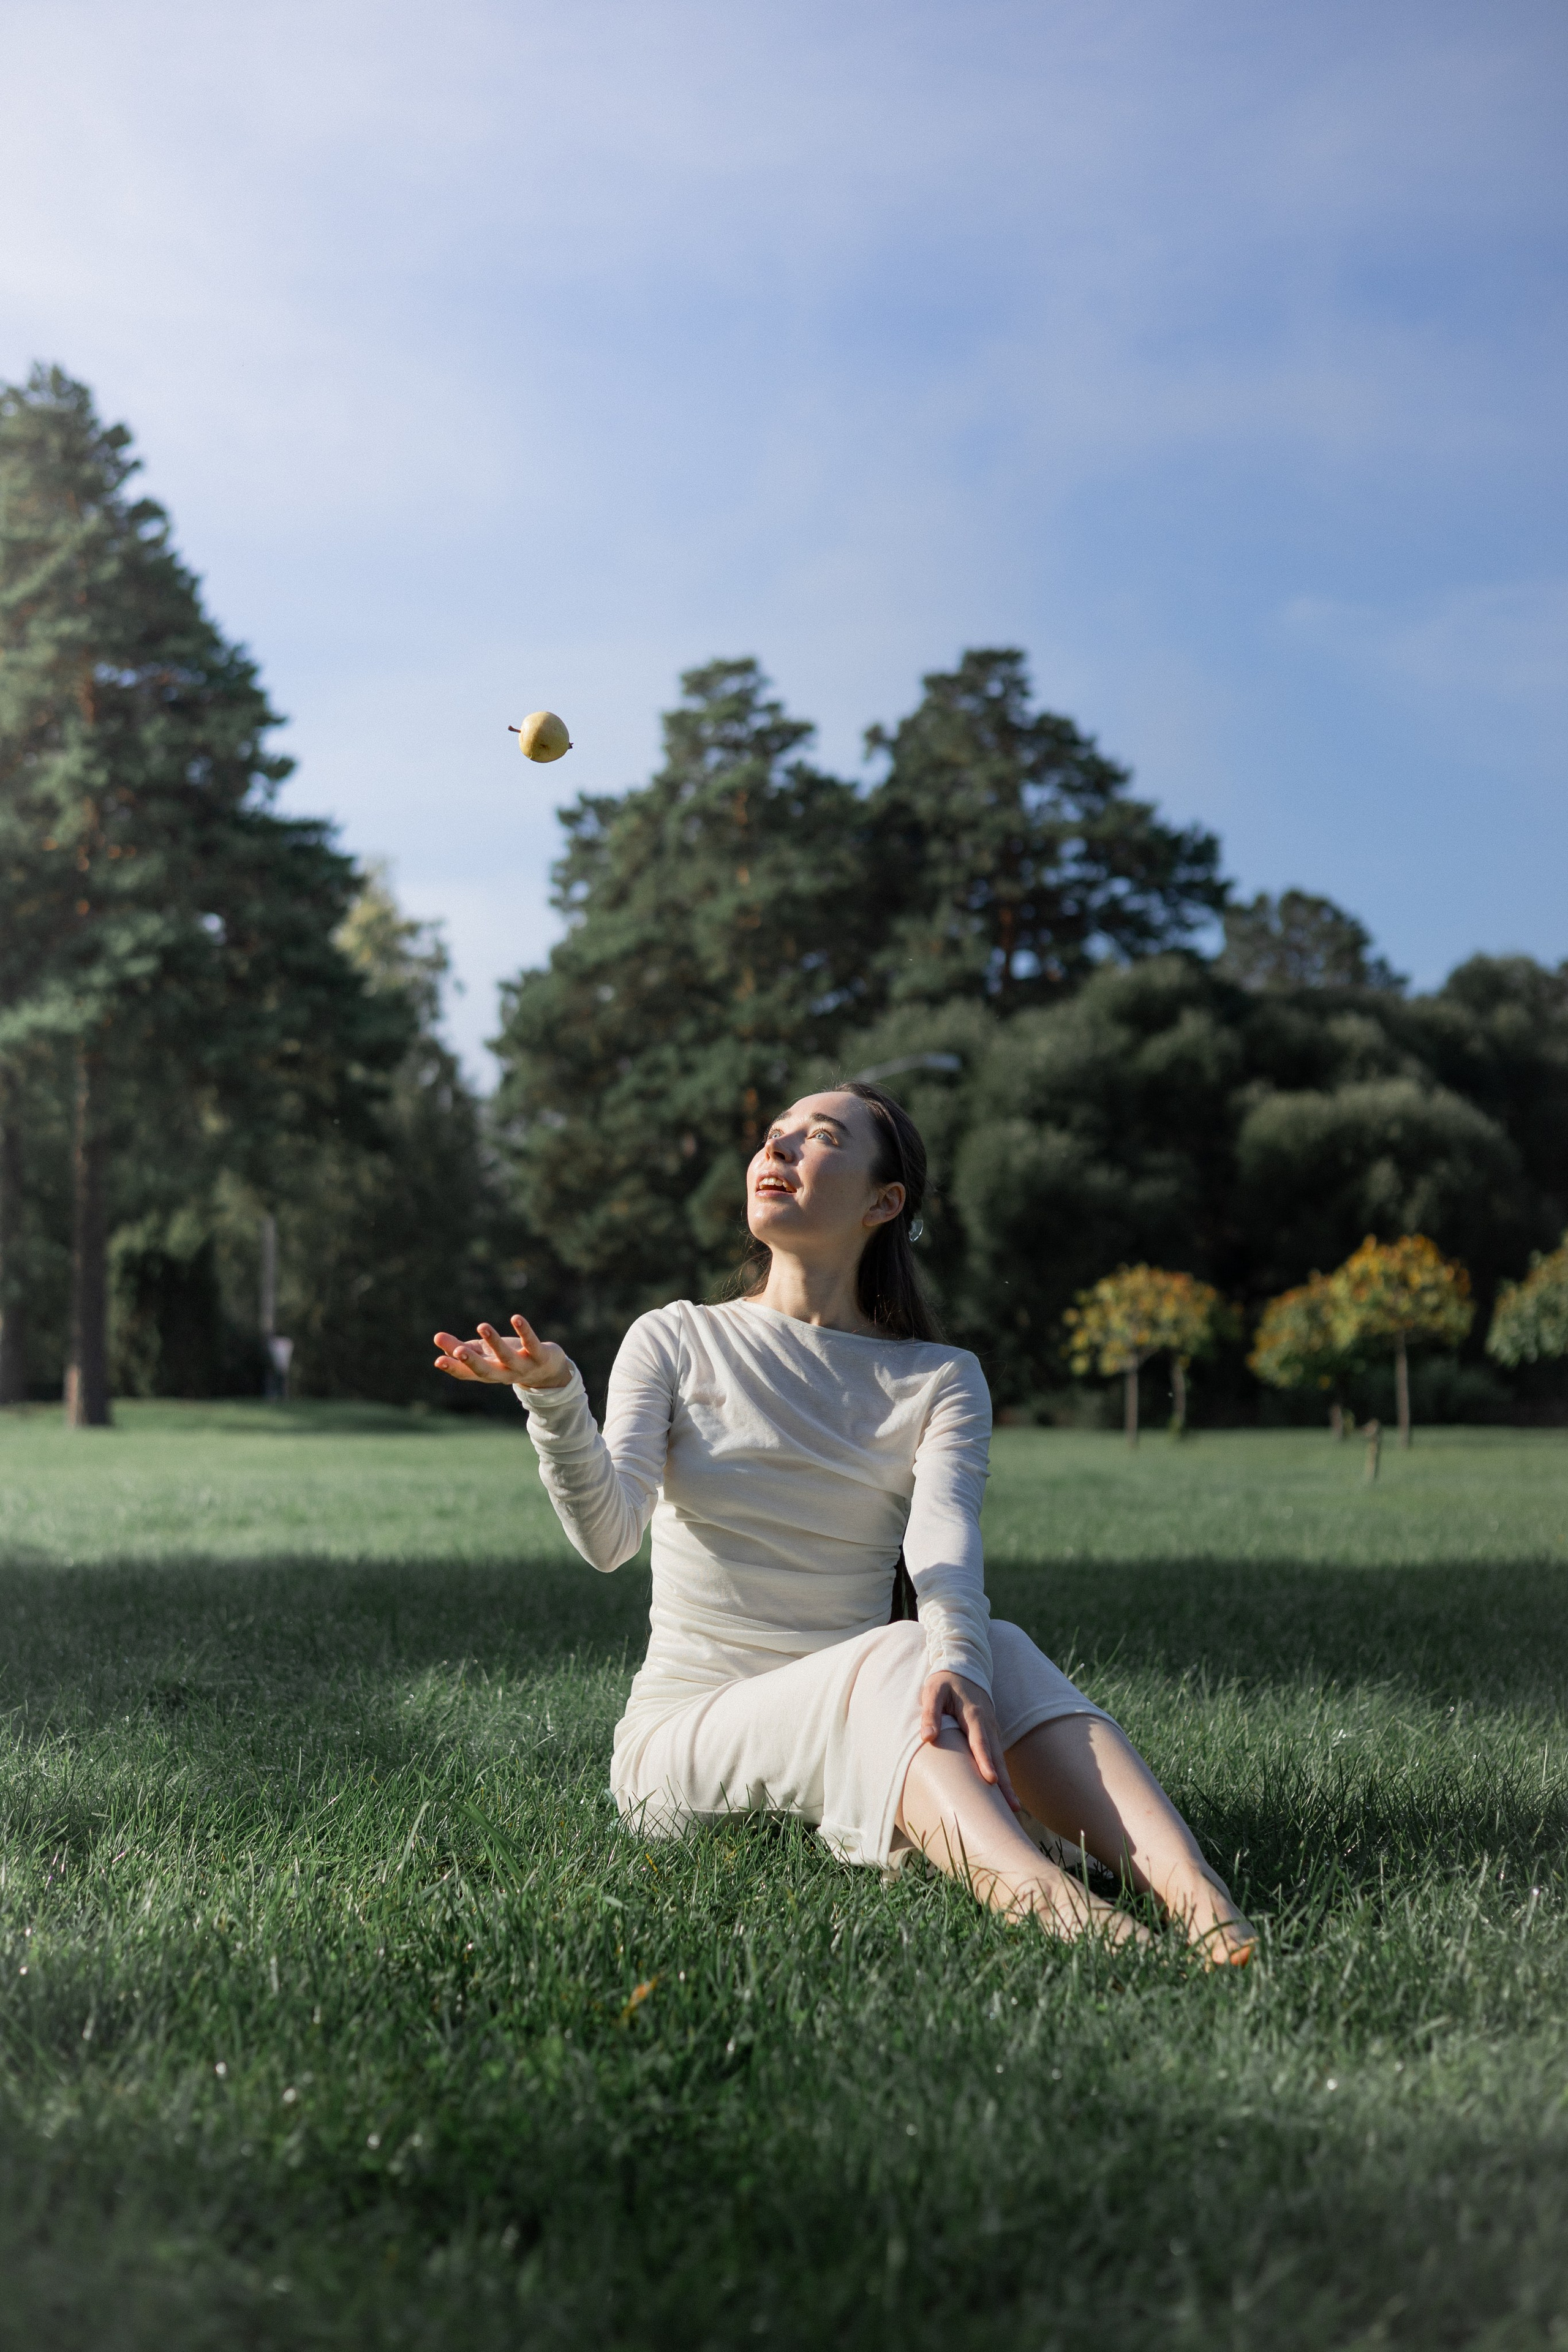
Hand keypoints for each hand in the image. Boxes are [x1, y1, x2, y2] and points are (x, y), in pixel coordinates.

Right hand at [432, 1314, 572, 1390]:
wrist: (549, 1371)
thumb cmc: (510, 1359)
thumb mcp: (486, 1354)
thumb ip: (462, 1347)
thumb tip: (437, 1338)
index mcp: (489, 1373)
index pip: (468, 1374)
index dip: (454, 1368)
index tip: (438, 1361)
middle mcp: (505, 1373)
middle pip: (486, 1371)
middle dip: (471, 1362)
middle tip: (457, 1351)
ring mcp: (524, 1366)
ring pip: (507, 1356)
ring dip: (494, 1342)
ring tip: (482, 1326)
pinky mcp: (540, 1356)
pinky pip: (532, 1343)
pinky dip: (524, 1331)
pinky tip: (515, 1318)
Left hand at [919, 1670, 1019, 1811]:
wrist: (963, 1667)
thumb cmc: (944, 1681)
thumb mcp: (933, 1692)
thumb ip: (930, 1714)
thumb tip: (927, 1738)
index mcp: (974, 1715)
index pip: (980, 1743)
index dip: (985, 1761)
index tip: (991, 1781)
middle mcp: (988, 1725)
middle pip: (997, 1757)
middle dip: (1005, 1783)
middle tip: (1013, 1808)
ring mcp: (992, 1730)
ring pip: (1000, 1759)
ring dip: (1007, 1783)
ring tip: (1013, 1808)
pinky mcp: (991, 1734)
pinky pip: (997, 1756)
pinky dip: (1002, 1774)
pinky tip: (1004, 1793)